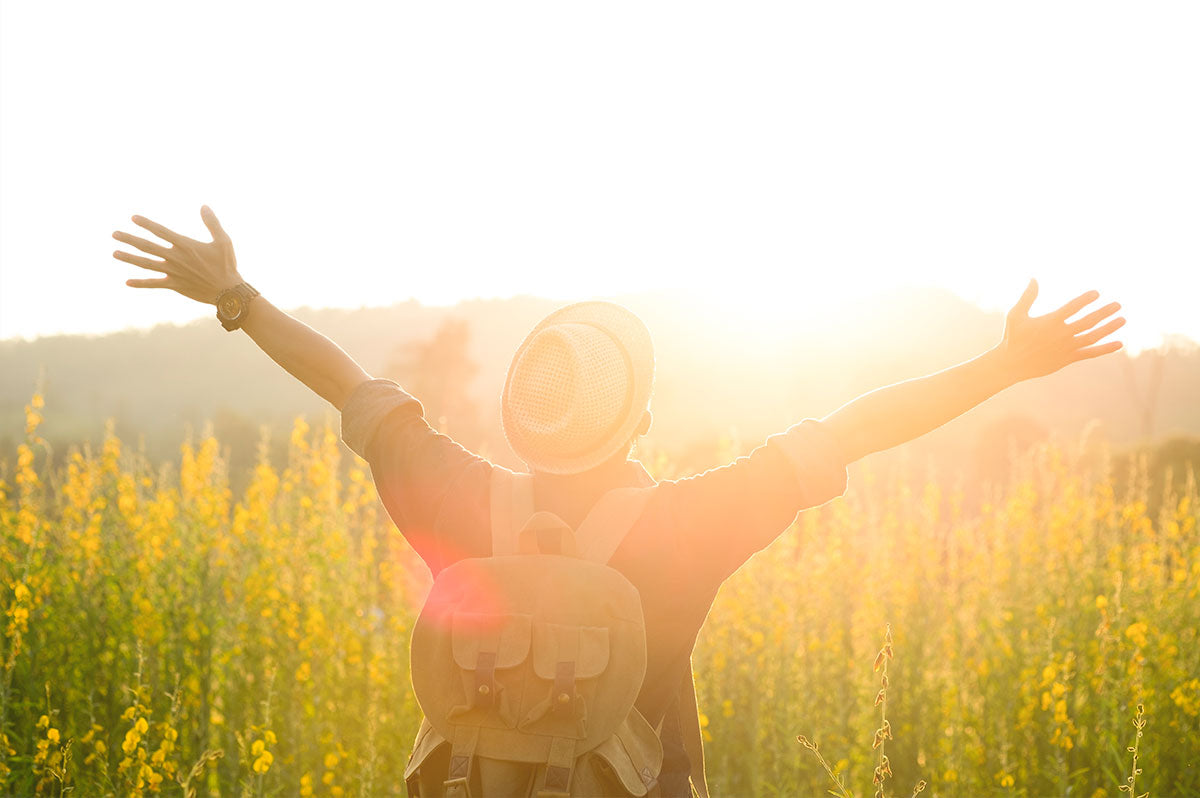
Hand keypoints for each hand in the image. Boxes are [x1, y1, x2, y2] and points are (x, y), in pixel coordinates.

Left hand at [112, 206, 241, 304]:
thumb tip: (204, 206)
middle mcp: (176, 258)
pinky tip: (127, 282)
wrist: (228, 291)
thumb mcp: (223, 241)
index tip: (133, 218)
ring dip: (129, 258)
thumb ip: (212, 223)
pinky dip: (141, 283)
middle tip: (114, 234)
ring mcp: (173, 272)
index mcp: (185, 245)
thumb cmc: (227, 264)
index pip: (161, 231)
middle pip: (147, 247)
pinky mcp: (175, 285)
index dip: (146, 224)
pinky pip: (154, 284)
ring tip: (115, 253)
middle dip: (129, 239)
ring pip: (146, 264)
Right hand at [997, 279, 1124, 382]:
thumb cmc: (1012, 337)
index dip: (1086, 300)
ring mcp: (1066, 347)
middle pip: (1089, 321)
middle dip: (1104, 312)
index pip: (1073, 307)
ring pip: (1093, 336)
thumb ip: (1027, 297)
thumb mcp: (1015, 315)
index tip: (1096, 293)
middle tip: (1118, 304)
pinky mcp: (1068, 359)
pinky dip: (1105, 348)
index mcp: (1050, 322)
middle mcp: (1061, 334)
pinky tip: (1119, 343)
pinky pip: (1090, 353)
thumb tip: (1034, 279)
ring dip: (1109, 328)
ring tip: (1122, 319)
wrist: (1012, 364)